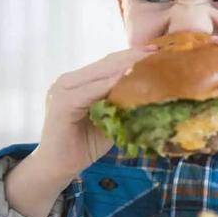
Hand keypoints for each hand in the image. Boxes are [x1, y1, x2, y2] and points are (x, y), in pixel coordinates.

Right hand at [37, 45, 157, 175]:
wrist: (59, 167)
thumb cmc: (87, 143)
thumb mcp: (110, 118)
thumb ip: (123, 101)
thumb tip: (153, 91)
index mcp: (79, 81)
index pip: (109, 63)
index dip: (133, 55)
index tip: (158, 49)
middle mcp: (68, 81)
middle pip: (106, 63)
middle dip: (133, 55)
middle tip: (158, 49)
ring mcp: (63, 90)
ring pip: (100, 73)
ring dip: (126, 66)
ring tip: (149, 61)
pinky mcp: (62, 103)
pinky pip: (91, 91)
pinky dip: (110, 85)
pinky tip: (128, 79)